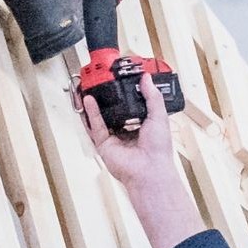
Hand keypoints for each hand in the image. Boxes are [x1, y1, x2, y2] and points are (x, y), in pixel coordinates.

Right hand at [80, 71, 177, 186]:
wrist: (149, 169)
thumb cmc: (158, 149)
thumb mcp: (159, 116)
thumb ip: (152, 96)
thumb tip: (146, 78)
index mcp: (142, 123)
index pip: (131, 104)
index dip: (125, 91)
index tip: (121, 78)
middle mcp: (127, 130)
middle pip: (113, 109)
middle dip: (106, 96)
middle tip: (101, 80)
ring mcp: (114, 137)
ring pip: (100, 117)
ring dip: (94, 103)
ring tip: (88, 87)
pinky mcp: (103, 143)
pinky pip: (95, 126)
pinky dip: (91, 113)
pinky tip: (88, 100)